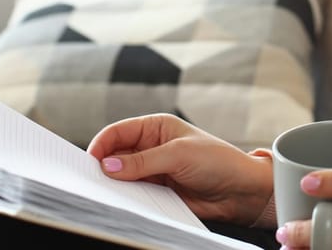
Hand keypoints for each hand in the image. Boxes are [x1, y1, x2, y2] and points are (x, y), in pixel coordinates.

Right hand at [87, 113, 272, 225]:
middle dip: (103, 166)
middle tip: (91, 180)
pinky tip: (121, 203)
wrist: (242, 192)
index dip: (101, 145)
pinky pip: (134, 194)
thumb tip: (109, 166)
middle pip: (115, 155)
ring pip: (122, 176)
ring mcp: (153, 170)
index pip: (118, 132)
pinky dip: (126, 198)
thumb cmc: (219, 162)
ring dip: (114, 184)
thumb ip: (143, 161)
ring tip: (105, 193)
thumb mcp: (179, 155)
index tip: (89, 161)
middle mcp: (151, 147)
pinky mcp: (158, 191)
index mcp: (156, 127)